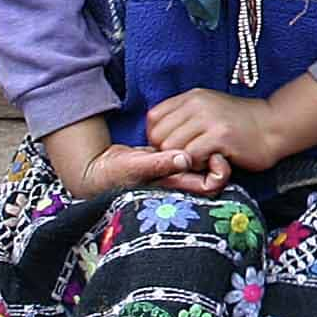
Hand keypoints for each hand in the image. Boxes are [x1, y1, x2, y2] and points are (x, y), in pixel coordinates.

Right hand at [42, 121, 226, 200]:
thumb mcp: (134, 166)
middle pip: (212, 173)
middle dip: (217, 157)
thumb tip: (186, 158)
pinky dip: (193, 142)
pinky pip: (189, 152)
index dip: (219, 171)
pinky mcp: (169, 160)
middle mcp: (179, 182)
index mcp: (176, 187)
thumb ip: (159, 164)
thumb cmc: (113, 173)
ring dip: (206, 148)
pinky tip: (190, 130)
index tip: (217, 154)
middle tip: (217, 141)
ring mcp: (174, 171)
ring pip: (202, 161)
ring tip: (205, 134)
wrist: (97, 170)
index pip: (211, 184)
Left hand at [145, 89, 290, 174]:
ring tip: (203, 159)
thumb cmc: (242, 124)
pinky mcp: (220, 135)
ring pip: (172, 148)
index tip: (175, 148)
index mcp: (192, 97)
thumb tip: (159, 137)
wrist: (276, 126)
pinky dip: (198, 165)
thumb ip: (185, 118)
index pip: (153, 118)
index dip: (158, 138)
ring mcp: (209, 119)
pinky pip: (191, 156)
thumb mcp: (210, 110)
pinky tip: (213, 160)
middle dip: (170, 153)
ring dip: (184, 160)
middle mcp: (198, 104)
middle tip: (191, 157)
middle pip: (159, 136)